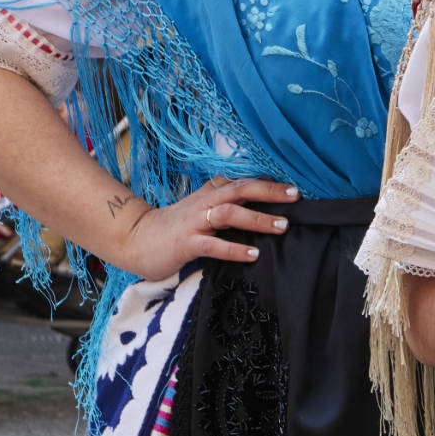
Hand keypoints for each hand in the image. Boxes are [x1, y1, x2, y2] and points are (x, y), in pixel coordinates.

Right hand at [111, 174, 298, 281]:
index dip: (270, 181)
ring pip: (229, 213)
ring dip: (257, 219)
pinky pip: (213, 245)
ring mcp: (195, 222)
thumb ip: (229, 202)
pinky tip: (253, 255)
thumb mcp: (204, 207)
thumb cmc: (178, 225)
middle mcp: (205, 201)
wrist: (138, 238)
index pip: (244, 180)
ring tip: (282, 227)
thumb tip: (265, 202)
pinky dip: (234, 249)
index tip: (296, 184)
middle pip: (241, 189)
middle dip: (270, 192)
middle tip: (296, 196)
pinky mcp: (186, 243)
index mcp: (212, 192)